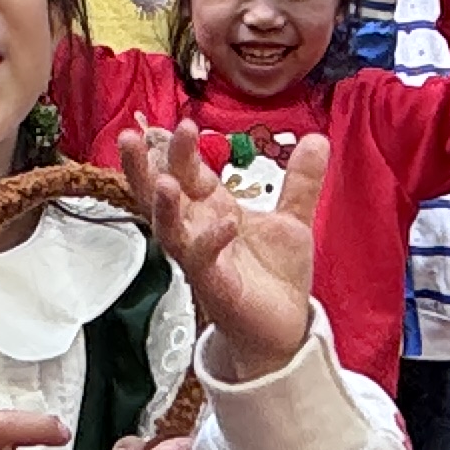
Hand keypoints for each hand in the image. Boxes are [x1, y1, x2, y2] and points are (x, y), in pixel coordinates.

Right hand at [120, 121, 324, 380]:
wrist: (285, 327)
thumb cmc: (275, 276)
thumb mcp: (293, 219)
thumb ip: (301, 180)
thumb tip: (318, 138)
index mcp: (212, 209)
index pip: (186, 171)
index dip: (181, 149)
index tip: (183, 122)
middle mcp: (197, 230)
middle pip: (157, 194)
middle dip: (143, 168)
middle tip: (132, 138)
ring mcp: (200, 258)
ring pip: (167, 229)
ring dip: (162, 206)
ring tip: (164, 181)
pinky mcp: (213, 285)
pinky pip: (202, 261)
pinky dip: (210, 241)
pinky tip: (224, 222)